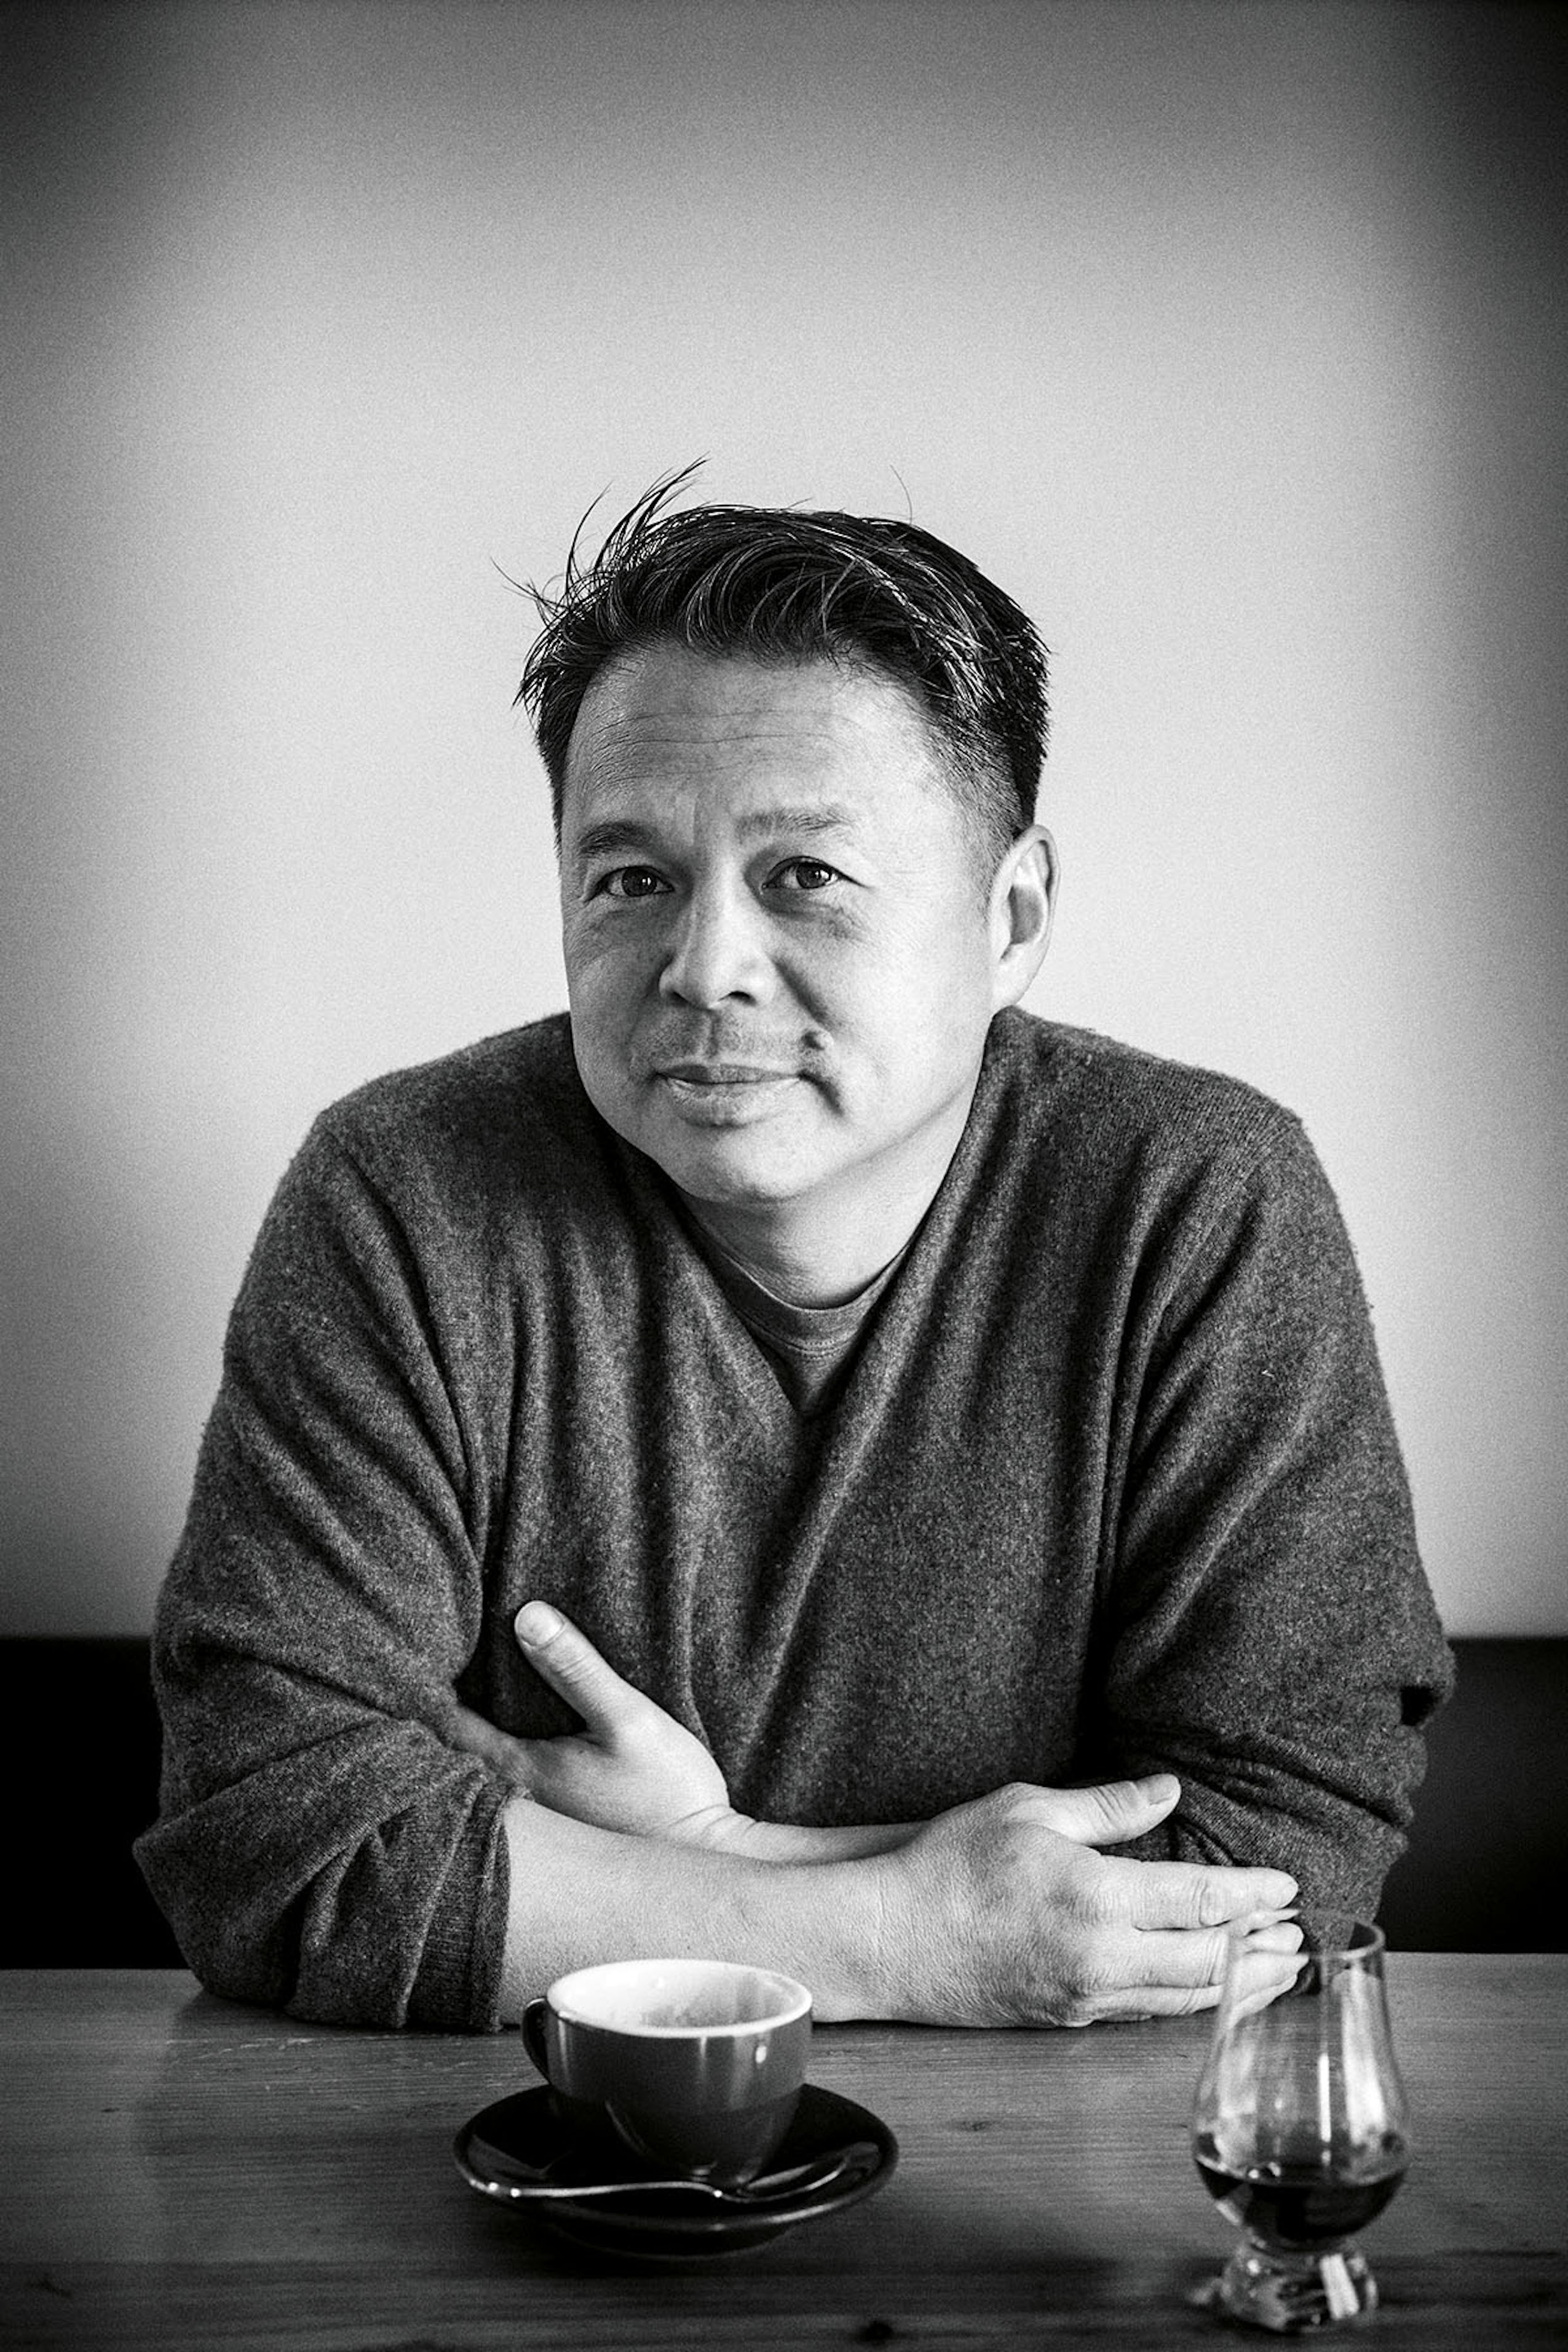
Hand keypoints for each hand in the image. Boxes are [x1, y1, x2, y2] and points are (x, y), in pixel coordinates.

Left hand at [444, 1602, 745, 1844]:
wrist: (705, 1859)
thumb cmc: (668, 1794)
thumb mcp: (629, 1720)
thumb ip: (577, 1668)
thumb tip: (525, 1614)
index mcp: (518, 1768)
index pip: (446, 1724)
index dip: (421, 1684)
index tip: (410, 1644)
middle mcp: (514, 1795)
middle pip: (452, 1746)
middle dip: (437, 1703)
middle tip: (422, 1652)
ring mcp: (535, 1811)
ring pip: (478, 1761)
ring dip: (466, 1726)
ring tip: (458, 1678)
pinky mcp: (559, 1814)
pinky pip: (506, 1773)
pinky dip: (494, 1743)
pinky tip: (511, 1718)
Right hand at [872, 1778, 1299, 2026]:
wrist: (889, 1941)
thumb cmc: (950, 1866)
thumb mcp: (1027, 1810)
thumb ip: (1107, 1806)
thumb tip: (1170, 1792)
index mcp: (1096, 1898)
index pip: (1200, 1900)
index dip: (1252, 1896)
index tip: (1288, 1887)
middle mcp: (1101, 1958)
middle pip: (1209, 1962)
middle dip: (1263, 1950)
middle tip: (1303, 1937)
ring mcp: (1086, 1996)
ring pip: (1185, 1998)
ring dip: (1240, 1986)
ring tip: (1280, 1972)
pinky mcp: (1068, 2019)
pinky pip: (1147, 2013)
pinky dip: (1193, 2003)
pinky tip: (1210, 1992)